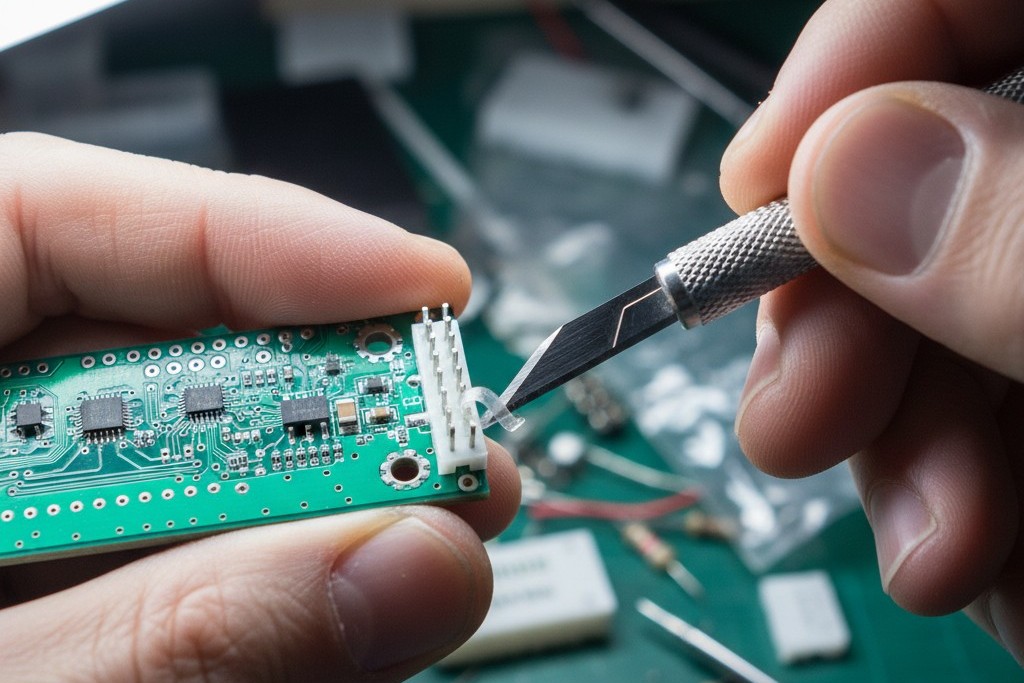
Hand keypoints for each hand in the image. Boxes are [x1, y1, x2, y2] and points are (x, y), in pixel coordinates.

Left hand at [0, 133, 519, 681]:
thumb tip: (409, 567)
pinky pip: (167, 546)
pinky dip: (258, 577)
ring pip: (181, 455)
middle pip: (150, 343)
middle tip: (443, 445)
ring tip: (420, 541)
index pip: (62, 212)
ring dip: (309, 504)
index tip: (417, 284)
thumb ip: (181, 629)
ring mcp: (4, 496)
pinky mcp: (43, 569)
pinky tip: (328, 598)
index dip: (261, 235)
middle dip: (314, 395)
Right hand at [720, 0, 1023, 662]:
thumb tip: (844, 169)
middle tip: (805, 412)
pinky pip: (962, 420)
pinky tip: (973, 559)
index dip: (849, 69)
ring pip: (918, 321)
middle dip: (838, 306)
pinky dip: (946, 496)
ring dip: (888, 443)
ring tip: (931, 549)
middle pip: (917, 177)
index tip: (760, 189)